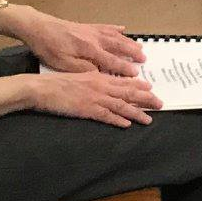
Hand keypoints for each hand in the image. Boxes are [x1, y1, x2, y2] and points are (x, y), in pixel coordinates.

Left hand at [0, 6, 144, 76]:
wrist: (38, 27)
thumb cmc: (49, 48)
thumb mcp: (64, 64)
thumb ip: (84, 69)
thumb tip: (101, 73)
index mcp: (89, 49)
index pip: (112, 60)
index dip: (124, 68)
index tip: (137, 74)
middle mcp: (94, 38)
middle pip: (118, 46)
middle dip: (132, 53)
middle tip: (145, 60)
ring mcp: (90, 30)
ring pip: (115, 36)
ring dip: (128, 42)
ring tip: (140, 47)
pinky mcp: (85, 26)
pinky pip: (105, 26)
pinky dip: (116, 28)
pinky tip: (123, 29)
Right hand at [31, 70, 162, 127]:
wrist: (42, 88)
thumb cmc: (56, 82)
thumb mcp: (77, 76)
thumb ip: (91, 79)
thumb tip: (101, 81)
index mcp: (97, 77)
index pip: (122, 81)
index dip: (138, 85)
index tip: (150, 87)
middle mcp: (99, 85)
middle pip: (127, 92)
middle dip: (145, 98)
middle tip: (160, 103)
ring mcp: (94, 98)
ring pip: (121, 105)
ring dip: (137, 112)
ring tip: (149, 118)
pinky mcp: (87, 109)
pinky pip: (106, 115)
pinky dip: (118, 120)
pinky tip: (127, 124)